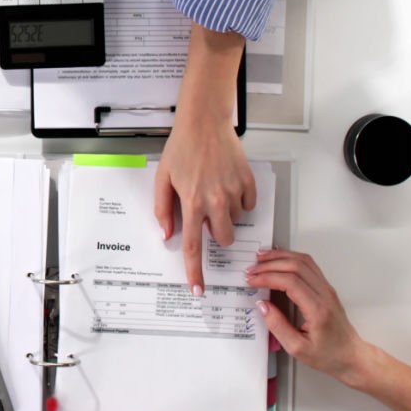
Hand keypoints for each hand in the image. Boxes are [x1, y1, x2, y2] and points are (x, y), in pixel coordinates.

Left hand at [155, 111, 255, 294]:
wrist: (204, 122)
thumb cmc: (182, 148)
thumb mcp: (163, 179)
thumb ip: (163, 210)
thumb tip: (168, 235)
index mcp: (192, 203)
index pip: (194, 248)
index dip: (195, 272)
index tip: (198, 289)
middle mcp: (215, 201)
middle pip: (223, 239)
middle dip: (217, 233)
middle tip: (207, 214)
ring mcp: (234, 192)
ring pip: (235, 221)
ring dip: (226, 213)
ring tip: (215, 189)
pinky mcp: (248, 182)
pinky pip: (248, 205)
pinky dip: (239, 200)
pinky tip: (227, 183)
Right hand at [244, 250, 369, 382]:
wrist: (350, 355)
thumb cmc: (328, 355)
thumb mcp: (297, 349)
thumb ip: (278, 326)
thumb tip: (262, 306)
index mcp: (318, 310)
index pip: (290, 282)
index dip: (268, 277)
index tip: (252, 280)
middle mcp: (325, 294)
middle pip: (296, 266)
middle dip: (270, 264)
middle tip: (252, 269)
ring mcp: (327, 289)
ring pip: (304, 261)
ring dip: (280, 257)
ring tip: (262, 258)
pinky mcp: (326, 288)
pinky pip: (309, 265)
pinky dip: (291, 258)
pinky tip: (280, 260)